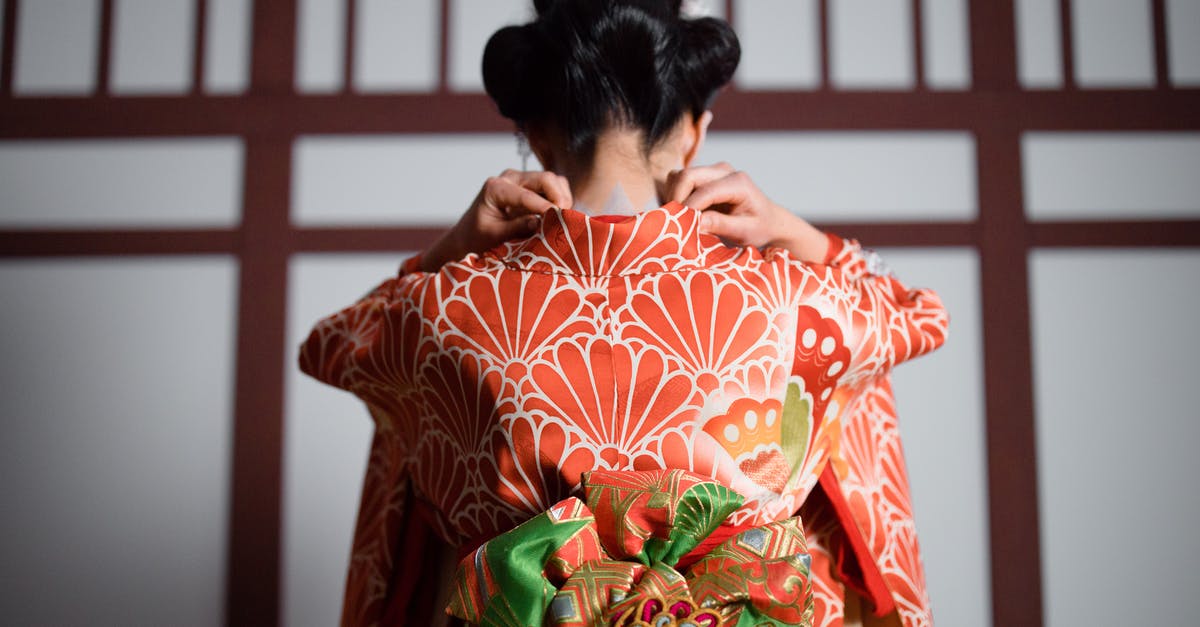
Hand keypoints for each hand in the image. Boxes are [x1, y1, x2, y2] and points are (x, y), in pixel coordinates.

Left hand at [420, 170, 571, 271]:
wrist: (468, 235)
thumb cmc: (476, 237)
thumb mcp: (493, 236)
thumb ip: (515, 228)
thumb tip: (540, 223)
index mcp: (495, 187)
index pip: (528, 195)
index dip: (547, 209)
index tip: (559, 223)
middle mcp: (510, 178)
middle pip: (546, 179)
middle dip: (559, 199)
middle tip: (564, 221)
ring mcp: (522, 180)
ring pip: (554, 181)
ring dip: (562, 199)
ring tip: (561, 220)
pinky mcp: (531, 187)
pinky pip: (554, 187)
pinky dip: (560, 200)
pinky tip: (557, 217)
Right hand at [664, 163, 828, 262]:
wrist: (768, 221)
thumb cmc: (760, 228)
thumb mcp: (744, 231)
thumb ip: (720, 225)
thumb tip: (696, 222)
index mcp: (738, 183)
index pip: (704, 191)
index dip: (688, 209)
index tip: (679, 228)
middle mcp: (724, 171)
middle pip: (686, 176)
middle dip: (676, 199)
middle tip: (674, 223)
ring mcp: (712, 171)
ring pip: (678, 176)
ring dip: (674, 197)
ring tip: (680, 218)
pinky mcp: (703, 177)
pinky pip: (679, 181)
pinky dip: (675, 196)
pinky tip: (683, 213)